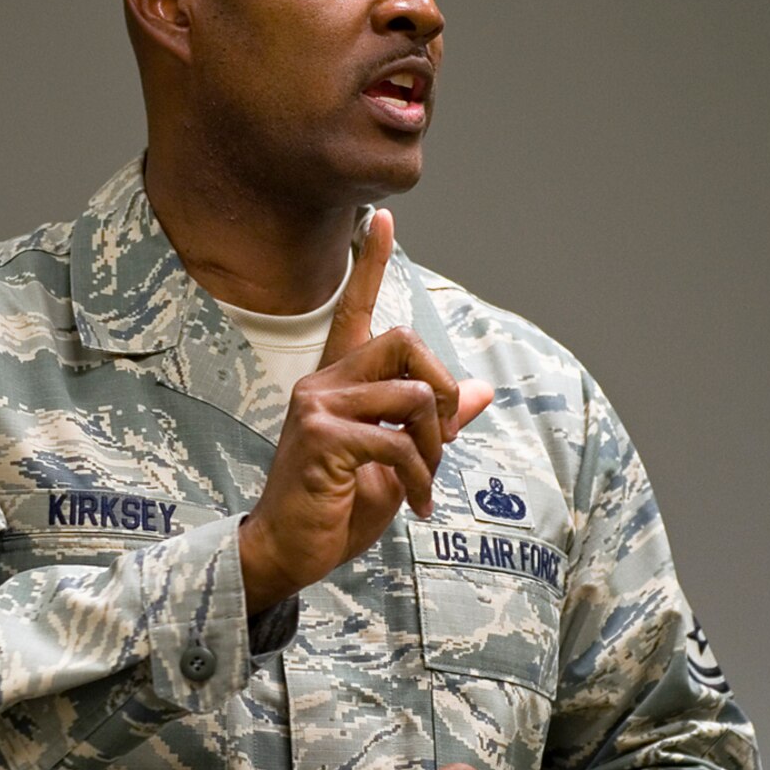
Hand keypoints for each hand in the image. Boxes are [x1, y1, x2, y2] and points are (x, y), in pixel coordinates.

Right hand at [238, 210, 493, 612]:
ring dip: (435, 446)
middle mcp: (323, 383)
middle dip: (441, 387)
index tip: (382, 217)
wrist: (288, 552)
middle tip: (440, 437)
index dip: (370, 263)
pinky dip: (421, 476)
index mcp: (337, 383)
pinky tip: (415, 505)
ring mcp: (319, 407)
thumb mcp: (397, 464)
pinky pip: (399, 441)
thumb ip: (435, 425)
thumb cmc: (334, 509)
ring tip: (423, 484)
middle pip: (404, 340)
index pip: (354, 309)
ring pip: (413, 395)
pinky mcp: (323, 438)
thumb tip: (481, 391)